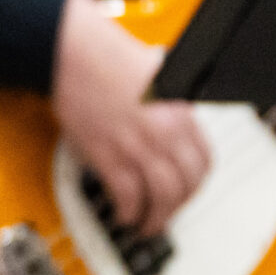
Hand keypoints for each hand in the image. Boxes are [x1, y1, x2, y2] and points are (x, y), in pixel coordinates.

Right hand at [51, 0, 210, 237]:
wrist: (72, 51)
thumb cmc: (104, 56)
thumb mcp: (157, 77)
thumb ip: (170, 104)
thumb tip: (175, 123)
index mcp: (180, 110)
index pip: (204, 161)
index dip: (195, 184)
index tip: (184, 191)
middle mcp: (165, 129)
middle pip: (188, 183)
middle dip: (179, 205)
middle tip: (167, 213)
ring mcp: (138, 143)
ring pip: (163, 196)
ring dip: (157, 217)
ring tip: (147, 223)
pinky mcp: (109, 153)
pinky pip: (129, 195)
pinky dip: (130, 210)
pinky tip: (126, 213)